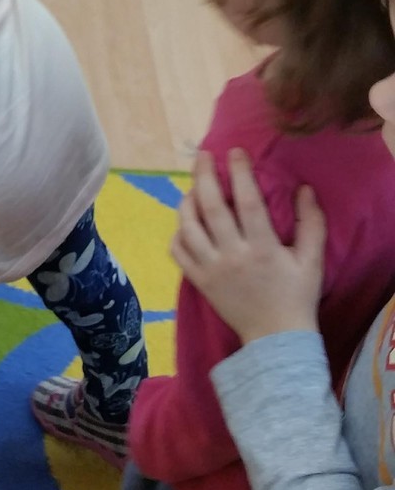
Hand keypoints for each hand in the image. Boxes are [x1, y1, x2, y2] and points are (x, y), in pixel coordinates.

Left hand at [171, 149, 325, 342]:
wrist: (276, 338)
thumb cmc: (297, 295)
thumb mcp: (312, 260)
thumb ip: (311, 223)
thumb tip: (304, 188)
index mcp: (263, 248)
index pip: (247, 202)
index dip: (240, 173)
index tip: (235, 151)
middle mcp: (233, 256)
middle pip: (212, 208)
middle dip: (204, 176)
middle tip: (203, 155)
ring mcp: (211, 270)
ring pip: (189, 228)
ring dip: (187, 202)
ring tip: (192, 187)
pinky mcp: (199, 282)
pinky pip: (178, 252)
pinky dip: (178, 232)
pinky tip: (185, 221)